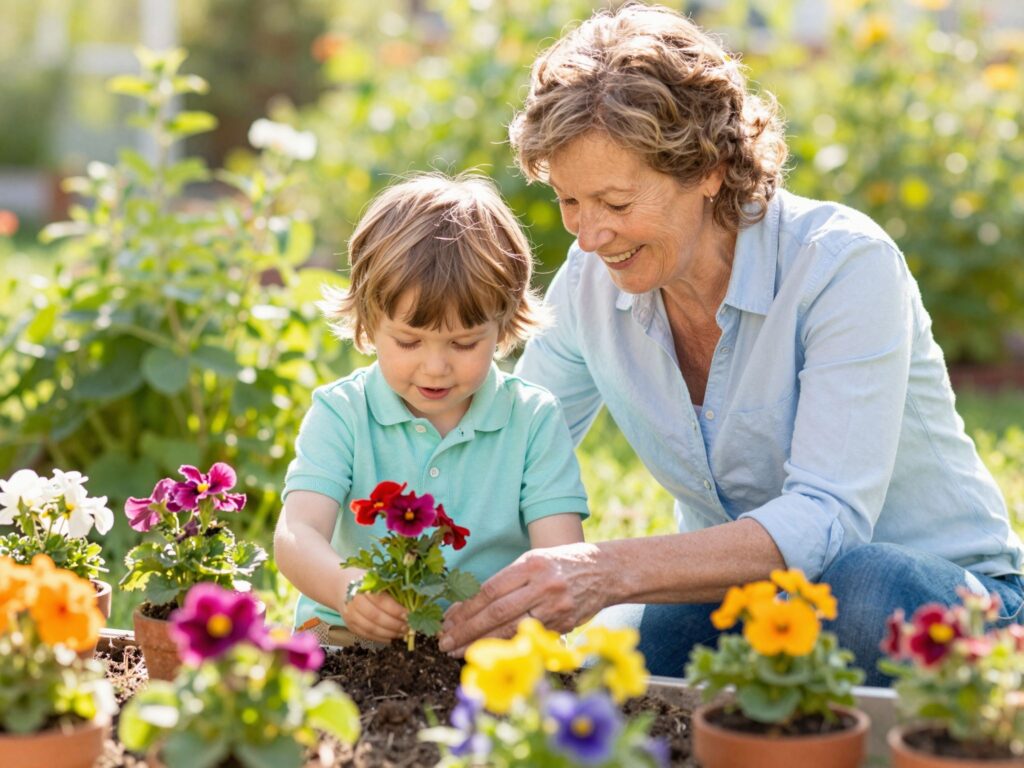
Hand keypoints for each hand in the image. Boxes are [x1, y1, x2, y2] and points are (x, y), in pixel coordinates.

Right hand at [338, 573, 407, 642]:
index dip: (395, 610)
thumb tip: (413, 601)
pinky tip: (391, 638)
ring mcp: (350, 614)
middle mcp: (353, 601)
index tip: (408, 614)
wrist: (342, 585)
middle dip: (394, 624)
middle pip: (375, 617)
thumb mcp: (377, 577)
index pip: (381, 601)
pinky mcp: (349, 625)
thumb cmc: (366, 580)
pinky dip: (379, 638)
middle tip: (408, 627)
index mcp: (362, 586)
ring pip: (370, 628)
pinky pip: (365, 635)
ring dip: (388, 633)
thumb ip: (391, 587)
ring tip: (402, 634)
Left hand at [438, 542, 606, 655]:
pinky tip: (489, 652)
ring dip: (481, 643)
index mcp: (530, 564)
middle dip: (466, 630)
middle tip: (444, 643)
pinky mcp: (565, 624)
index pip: (490, 590)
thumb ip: (507, 581)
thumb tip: (468, 606)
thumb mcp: (533, 560)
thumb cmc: (561, 563)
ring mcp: (555, 607)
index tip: (447, 620)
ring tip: (458, 652)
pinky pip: (529, 637)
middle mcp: (543, 585)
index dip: (465, 608)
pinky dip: (507, 645)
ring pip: (511, 630)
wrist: (605, 570)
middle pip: (496, 612)